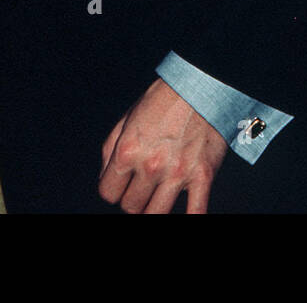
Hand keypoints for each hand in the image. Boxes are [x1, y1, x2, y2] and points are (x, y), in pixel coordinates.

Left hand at [98, 78, 226, 213]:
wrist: (197, 87)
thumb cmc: (160, 101)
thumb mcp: (126, 119)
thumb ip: (110, 150)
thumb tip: (104, 177)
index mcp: (127, 150)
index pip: (108, 193)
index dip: (113, 190)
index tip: (121, 185)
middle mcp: (150, 165)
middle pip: (131, 207)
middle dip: (132, 200)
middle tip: (140, 189)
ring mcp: (177, 174)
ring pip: (156, 215)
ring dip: (153, 210)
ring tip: (156, 198)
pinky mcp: (202, 177)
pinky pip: (196, 213)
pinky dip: (190, 218)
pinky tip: (185, 215)